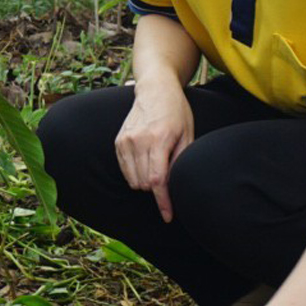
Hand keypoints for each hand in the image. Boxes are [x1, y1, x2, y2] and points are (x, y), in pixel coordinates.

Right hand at [114, 80, 193, 221]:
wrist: (155, 89)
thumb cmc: (176, 111)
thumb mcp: (187, 134)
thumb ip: (180, 160)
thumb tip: (175, 187)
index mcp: (158, 139)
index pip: (158, 181)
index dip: (164, 202)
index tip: (168, 216)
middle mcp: (138, 141)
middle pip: (145, 184)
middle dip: (158, 189)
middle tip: (169, 174)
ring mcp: (125, 141)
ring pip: (133, 180)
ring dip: (146, 182)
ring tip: (158, 165)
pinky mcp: (118, 142)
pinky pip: (125, 171)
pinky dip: (136, 174)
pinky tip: (146, 162)